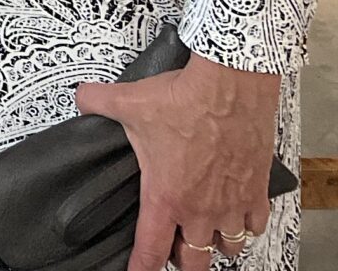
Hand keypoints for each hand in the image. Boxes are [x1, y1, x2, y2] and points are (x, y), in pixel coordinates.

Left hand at [74, 51, 280, 270]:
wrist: (230, 85)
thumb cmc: (186, 99)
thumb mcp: (128, 102)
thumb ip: (97, 102)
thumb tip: (81, 98)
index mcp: (166, 197)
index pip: (151, 251)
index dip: (141, 269)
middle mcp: (201, 209)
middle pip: (194, 262)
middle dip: (183, 262)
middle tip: (175, 253)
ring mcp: (232, 203)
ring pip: (228, 246)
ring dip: (217, 244)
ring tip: (206, 235)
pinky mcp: (256, 190)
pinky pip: (256, 225)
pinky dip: (247, 226)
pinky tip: (239, 218)